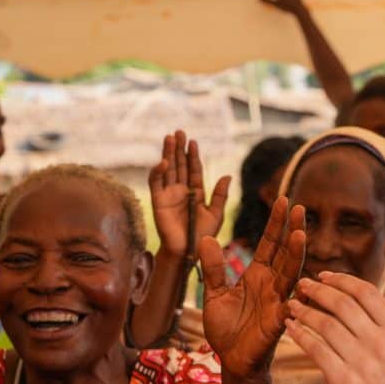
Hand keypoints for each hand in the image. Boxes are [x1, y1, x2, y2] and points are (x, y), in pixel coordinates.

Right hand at [149, 130, 230, 258]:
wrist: (188, 252)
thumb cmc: (203, 236)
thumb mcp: (216, 214)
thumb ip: (220, 195)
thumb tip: (227, 176)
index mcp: (196, 192)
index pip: (194, 170)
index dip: (193, 156)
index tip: (193, 141)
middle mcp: (181, 191)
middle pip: (180, 165)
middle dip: (179, 149)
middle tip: (179, 131)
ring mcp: (169, 195)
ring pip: (168, 170)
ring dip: (168, 154)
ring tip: (170, 137)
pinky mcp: (158, 201)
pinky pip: (156, 184)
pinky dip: (158, 172)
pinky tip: (163, 161)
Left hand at [199, 196, 306, 376]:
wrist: (230, 361)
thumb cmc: (227, 329)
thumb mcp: (214, 293)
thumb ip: (213, 267)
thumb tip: (205, 238)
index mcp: (258, 275)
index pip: (270, 244)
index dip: (276, 223)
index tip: (282, 199)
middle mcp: (271, 285)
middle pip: (285, 253)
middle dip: (291, 230)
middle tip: (298, 206)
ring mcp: (277, 302)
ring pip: (290, 274)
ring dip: (296, 255)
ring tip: (300, 234)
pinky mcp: (277, 322)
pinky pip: (288, 305)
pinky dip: (295, 294)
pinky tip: (302, 281)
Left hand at [284, 273, 384, 383]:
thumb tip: (379, 299)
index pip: (368, 293)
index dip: (343, 280)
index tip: (326, 276)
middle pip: (344, 303)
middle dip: (319, 289)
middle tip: (303, 284)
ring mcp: (366, 362)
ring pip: (326, 323)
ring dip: (304, 310)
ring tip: (292, 305)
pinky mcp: (345, 382)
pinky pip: (316, 348)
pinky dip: (300, 334)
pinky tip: (290, 328)